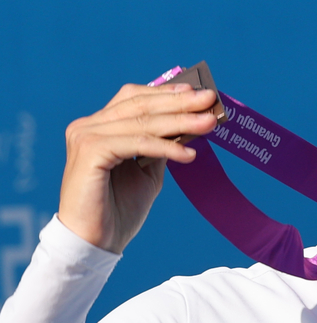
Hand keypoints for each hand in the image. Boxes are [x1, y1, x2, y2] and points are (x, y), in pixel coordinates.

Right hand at [57, 82, 217, 253]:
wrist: (96, 244)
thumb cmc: (119, 208)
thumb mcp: (148, 169)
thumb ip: (163, 143)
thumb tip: (193, 122)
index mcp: (99, 125)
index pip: (136, 98)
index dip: (168, 93)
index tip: (198, 91)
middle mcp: (88, 126)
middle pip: (142, 105)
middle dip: (181, 103)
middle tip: (211, 99)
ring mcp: (85, 136)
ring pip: (143, 122)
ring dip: (181, 122)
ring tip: (209, 123)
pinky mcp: (90, 152)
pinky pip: (138, 143)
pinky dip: (167, 147)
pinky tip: (190, 155)